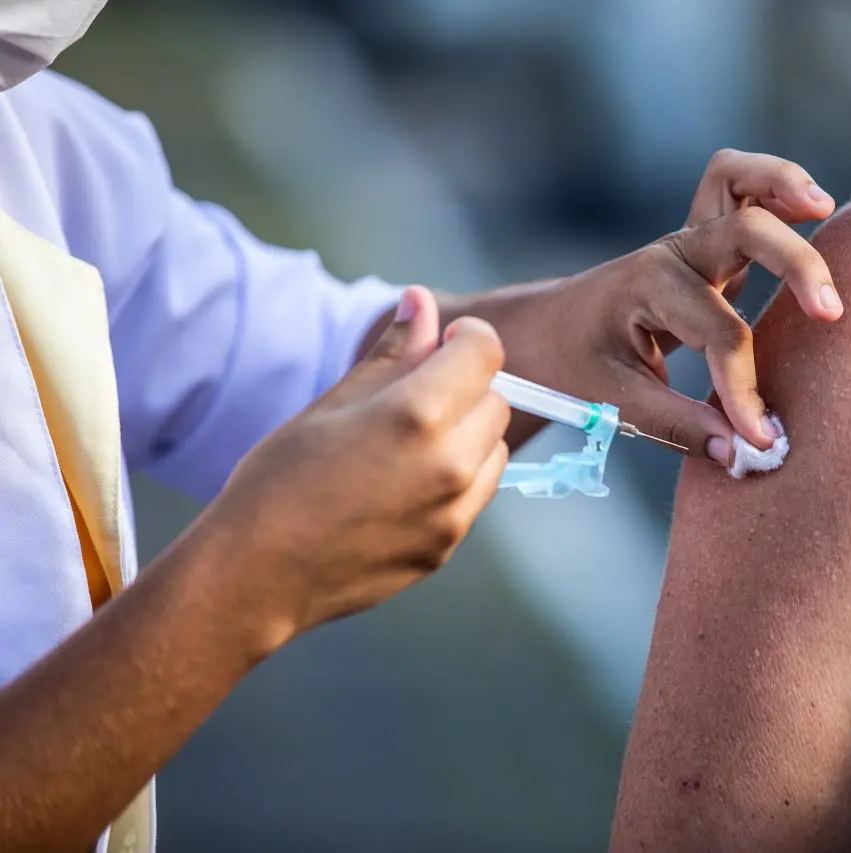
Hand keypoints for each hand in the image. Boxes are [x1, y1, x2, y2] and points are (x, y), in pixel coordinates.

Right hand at [208, 286, 509, 649]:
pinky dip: (456, 481)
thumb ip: (393, 352)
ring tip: (409, 445)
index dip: (468, 338)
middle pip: (497, 402)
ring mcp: (454, 512)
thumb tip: (422, 301)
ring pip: (493, 451)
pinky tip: (403, 486)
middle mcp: (450, 464)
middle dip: (467, 389)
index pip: (485, 352)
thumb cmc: (280, 481)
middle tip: (416, 397)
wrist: (256, 574)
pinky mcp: (448, 546)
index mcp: (418, 415)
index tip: (447, 342)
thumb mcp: (334, 403)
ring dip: (469, 436)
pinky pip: (474, 496)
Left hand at [547, 150, 838, 463]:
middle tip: (830, 314)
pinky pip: (736, 189)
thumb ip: (680, 426)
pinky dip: (772, 186)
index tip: (761, 439)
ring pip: (736, 181)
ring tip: (824, 208)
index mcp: (648, 288)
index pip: (720, 334)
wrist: (544, 334)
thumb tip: (745, 453)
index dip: (744, 390)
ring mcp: (688, 242)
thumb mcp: (614, 403)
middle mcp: (671, 254)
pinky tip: (812, 208)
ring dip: (781, 184)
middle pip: (744, 231)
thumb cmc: (573, 366)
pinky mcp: (703, 246)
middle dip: (794, 265)